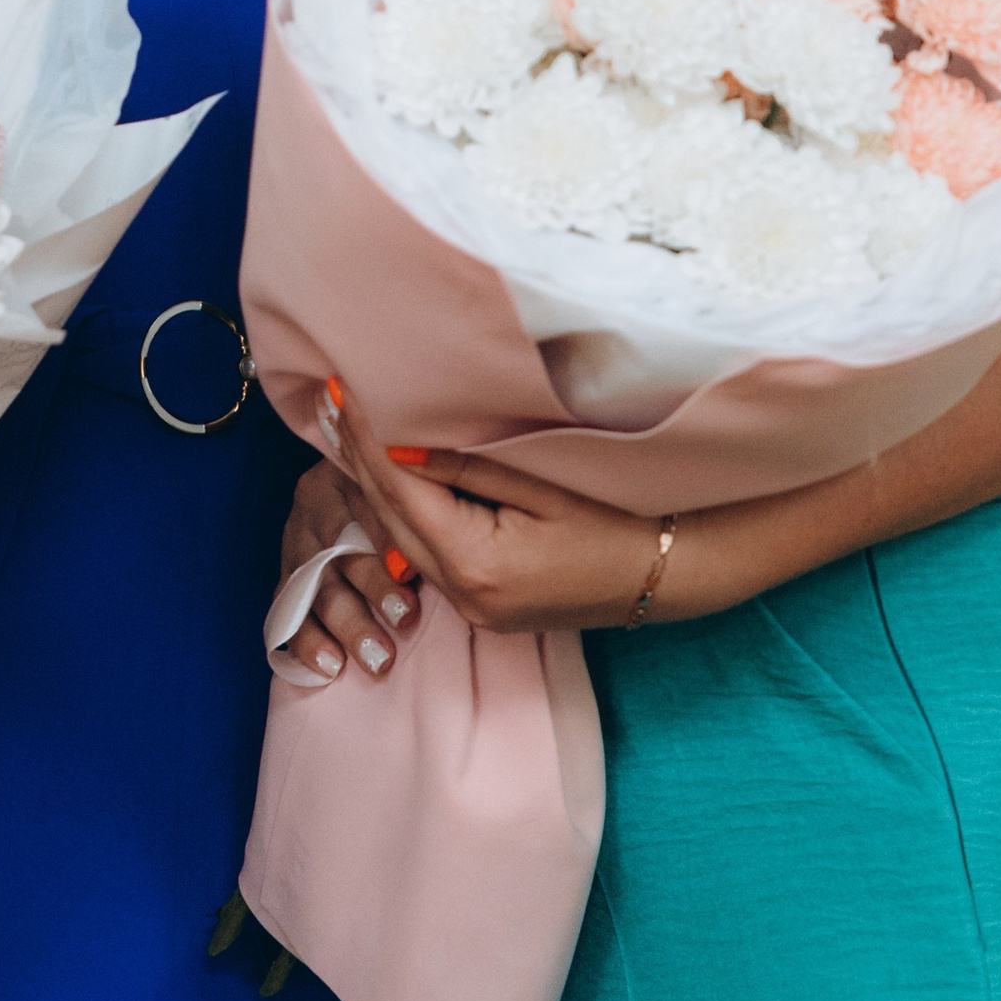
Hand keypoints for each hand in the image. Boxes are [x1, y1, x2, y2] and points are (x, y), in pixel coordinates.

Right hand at [280, 456, 423, 680]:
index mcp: (348, 470)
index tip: (412, 572)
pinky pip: (288, 610)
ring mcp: (296, 539)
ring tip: (379, 658)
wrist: (361, 506)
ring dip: (349, 624)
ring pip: (316, 584)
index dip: (387, 539)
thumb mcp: (413, 489)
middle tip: (406, 618)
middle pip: (339, 546)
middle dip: (373, 587)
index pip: (364, 503)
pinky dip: (308, 641)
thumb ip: (422, 507)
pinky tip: (329, 666)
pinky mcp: (288, 574)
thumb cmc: (407, 502)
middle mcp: (314, 501)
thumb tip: (453, 539)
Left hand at [328, 392, 693, 636]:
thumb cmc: (621, 518)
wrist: (671, 575)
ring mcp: (473, 608)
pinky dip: (403, 511)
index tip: (340, 391)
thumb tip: (402, 440)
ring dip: (374, 484)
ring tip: (347, 429)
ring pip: (400, 538)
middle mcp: (465, 595)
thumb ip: (470, 464)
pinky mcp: (483, 606)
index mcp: (478, 564)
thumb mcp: (545, 483)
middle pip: (389, 518)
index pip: (400, 490)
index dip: (365, 439)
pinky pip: (424, 554)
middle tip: (329, 402)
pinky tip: (391, 474)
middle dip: (357, 457)